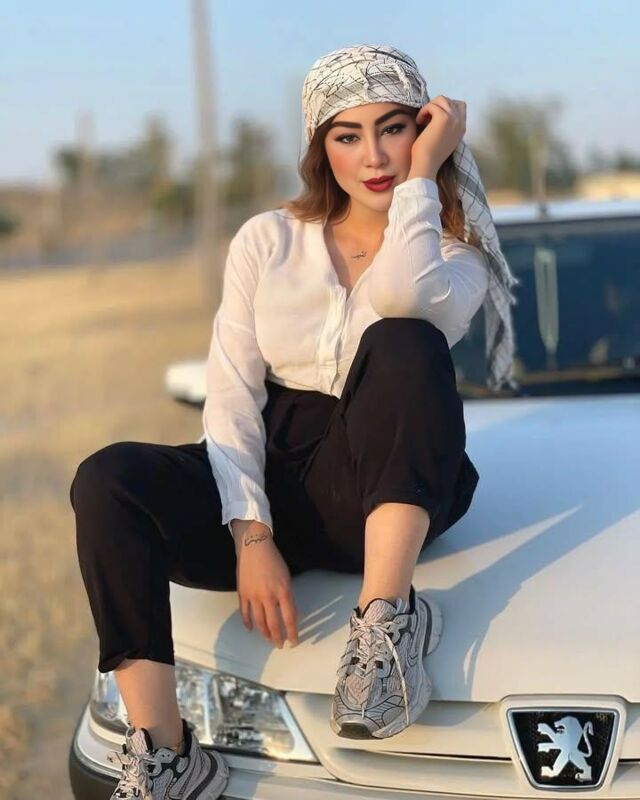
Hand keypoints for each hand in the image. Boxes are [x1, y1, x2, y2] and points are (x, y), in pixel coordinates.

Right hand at [233, 522, 298, 647]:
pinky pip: (245, 612)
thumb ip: (288, 596)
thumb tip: (290, 614)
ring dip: (264, 633)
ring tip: (268, 639)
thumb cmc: (274, 560)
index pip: (289, 618)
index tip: (294, 641)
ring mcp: (253, 596)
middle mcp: (268, 596)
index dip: (292, 632)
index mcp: (283, 591)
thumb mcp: (287, 578)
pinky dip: (248, 623)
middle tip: (280, 645)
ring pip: (259, 621)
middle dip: (278, 637)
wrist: (254, 547)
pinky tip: (251, 629)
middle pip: (274, 623)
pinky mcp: (242, 593)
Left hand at [409, 95, 466, 177]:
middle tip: (426, 120)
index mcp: (462, 128)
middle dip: (436, 106)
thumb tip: (435, 111)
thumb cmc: (430, 156)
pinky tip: (419, 122)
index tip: (433, 119)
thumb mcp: (444, 139)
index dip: (445, 108)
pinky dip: (423, 111)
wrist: (427, 165)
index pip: (460, 106)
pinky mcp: (443, 118)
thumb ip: (447, 126)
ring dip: (429, 107)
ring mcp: (453, 119)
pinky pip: (432, 105)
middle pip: (450, 100)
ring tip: (422, 121)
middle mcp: (460, 122)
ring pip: (441, 100)